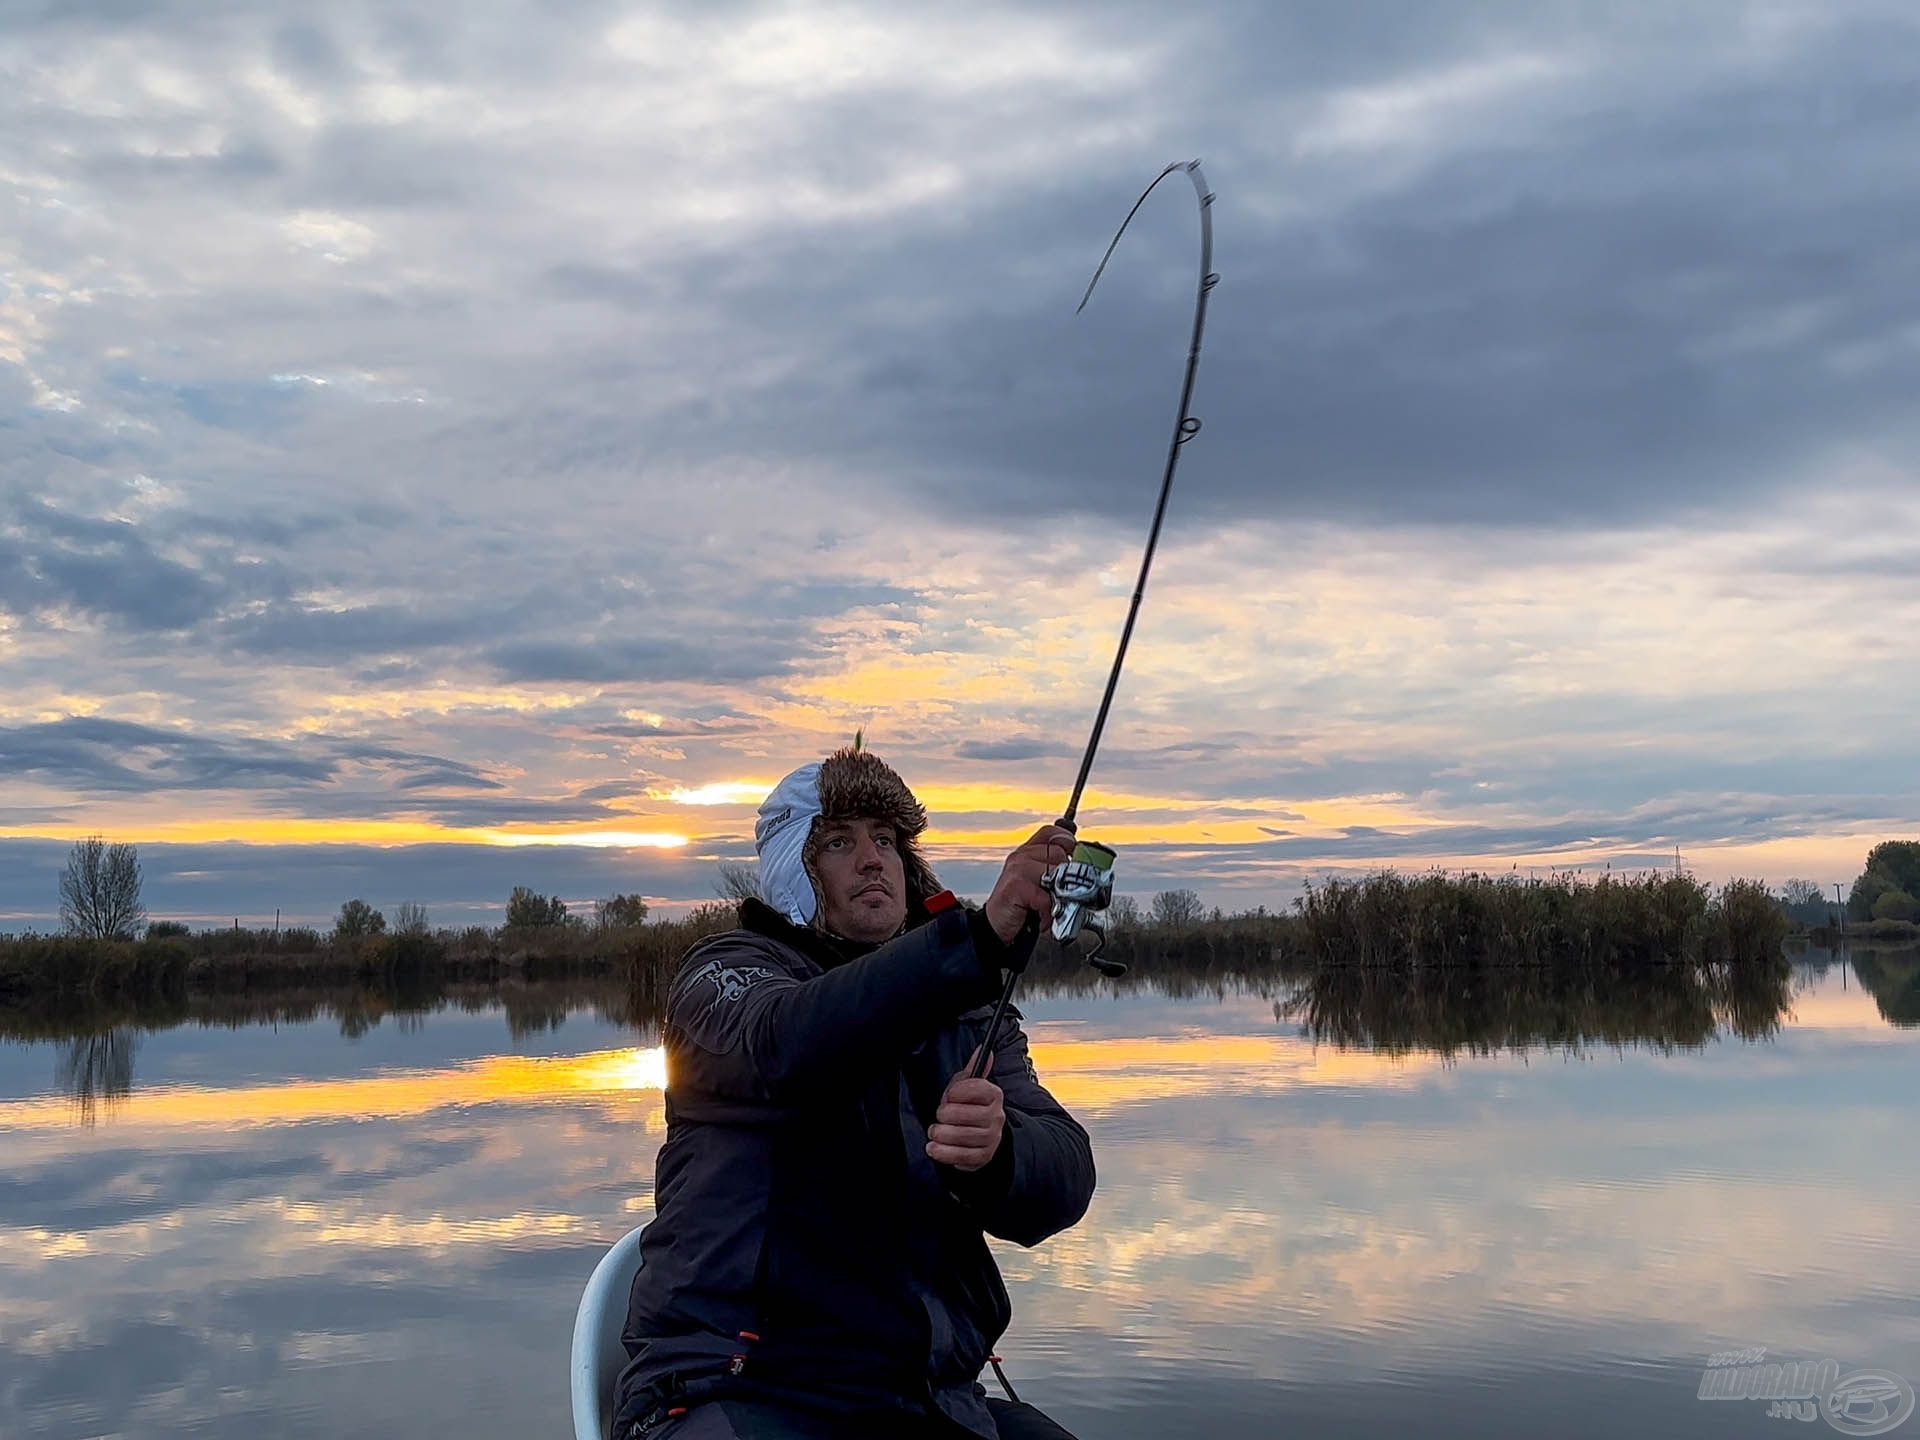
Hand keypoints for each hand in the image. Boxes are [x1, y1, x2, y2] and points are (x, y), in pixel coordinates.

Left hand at [926, 1048, 1004, 1171]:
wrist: (984, 1135)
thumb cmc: (971, 1107)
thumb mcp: (969, 1085)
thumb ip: (972, 1068)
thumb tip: (983, 1050)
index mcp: (993, 1094)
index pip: (974, 1088)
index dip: (955, 1092)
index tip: (949, 1096)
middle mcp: (996, 1116)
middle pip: (962, 1114)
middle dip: (943, 1115)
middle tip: (940, 1116)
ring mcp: (991, 1138)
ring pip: (960, 1136)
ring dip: (940, 1134)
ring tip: (935, 1132)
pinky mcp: (983, 1156)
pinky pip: (961, 1157)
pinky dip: (944, 1153)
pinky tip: (935, 1147)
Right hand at [984, 824, 1073, 945]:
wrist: (995, 926)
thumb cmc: (1019, 907)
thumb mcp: (1037, 884)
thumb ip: (1053, 871)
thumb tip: (1080, 866)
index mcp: (1026, 852)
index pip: (1050, 832)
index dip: (1066, 841)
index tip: (1072, 857)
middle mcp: (1021, 856)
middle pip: (1059, 854)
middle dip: (1064, 879)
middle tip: (1055, 895)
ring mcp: (1017, 868)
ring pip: (1055, 873)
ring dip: (1057, 897)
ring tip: (1047, 907)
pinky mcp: (1016, 885)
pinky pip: (1047, 897)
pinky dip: (1048, 913)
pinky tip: (1040, 917)